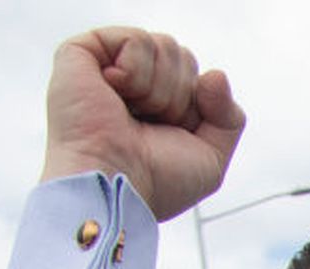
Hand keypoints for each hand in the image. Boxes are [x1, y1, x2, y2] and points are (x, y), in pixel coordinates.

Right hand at [41, 27, 244, 219]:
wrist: (117, 187)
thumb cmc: (156, 182)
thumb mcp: (211, 157)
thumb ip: (228, 117)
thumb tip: (214, 74)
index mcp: (155, 103)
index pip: (195, 76)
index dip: (196, 106)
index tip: (173, 134)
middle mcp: (130, 82)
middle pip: (183, 56)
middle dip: (180, 97)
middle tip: (151, 125)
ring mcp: (104, 67)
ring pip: (165, 45)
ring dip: (160, 91)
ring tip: (132, 114)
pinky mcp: (80, 55)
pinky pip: (135, 39)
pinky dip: (136, 71)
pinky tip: (115, 92)